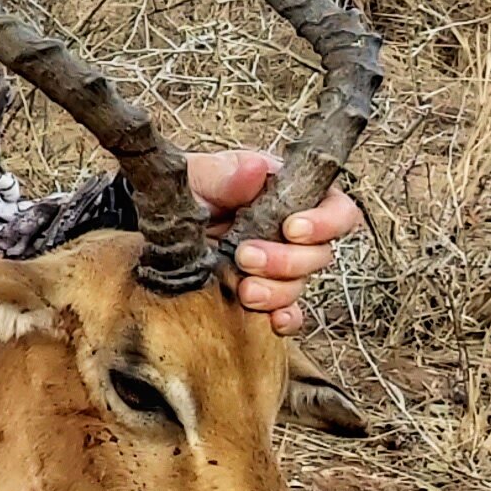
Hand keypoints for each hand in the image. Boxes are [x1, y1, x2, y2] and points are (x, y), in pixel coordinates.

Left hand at [183, 148, 362, 334]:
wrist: (154, 224)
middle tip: (246, 257)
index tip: (292, 229)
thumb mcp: (198, 174)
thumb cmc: (185, 189)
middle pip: (320, 254)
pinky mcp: (263, 293)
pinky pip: (287, 312)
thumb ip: (226, 173)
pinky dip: (284, 319)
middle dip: (287, 261)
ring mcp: (278, 266)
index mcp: (288, 195)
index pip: (337, 209)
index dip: (326, 222)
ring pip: (301, 285)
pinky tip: (270, 321)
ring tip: (245, 289)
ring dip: (278, 291)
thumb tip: (255, 168)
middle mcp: (290, 233)